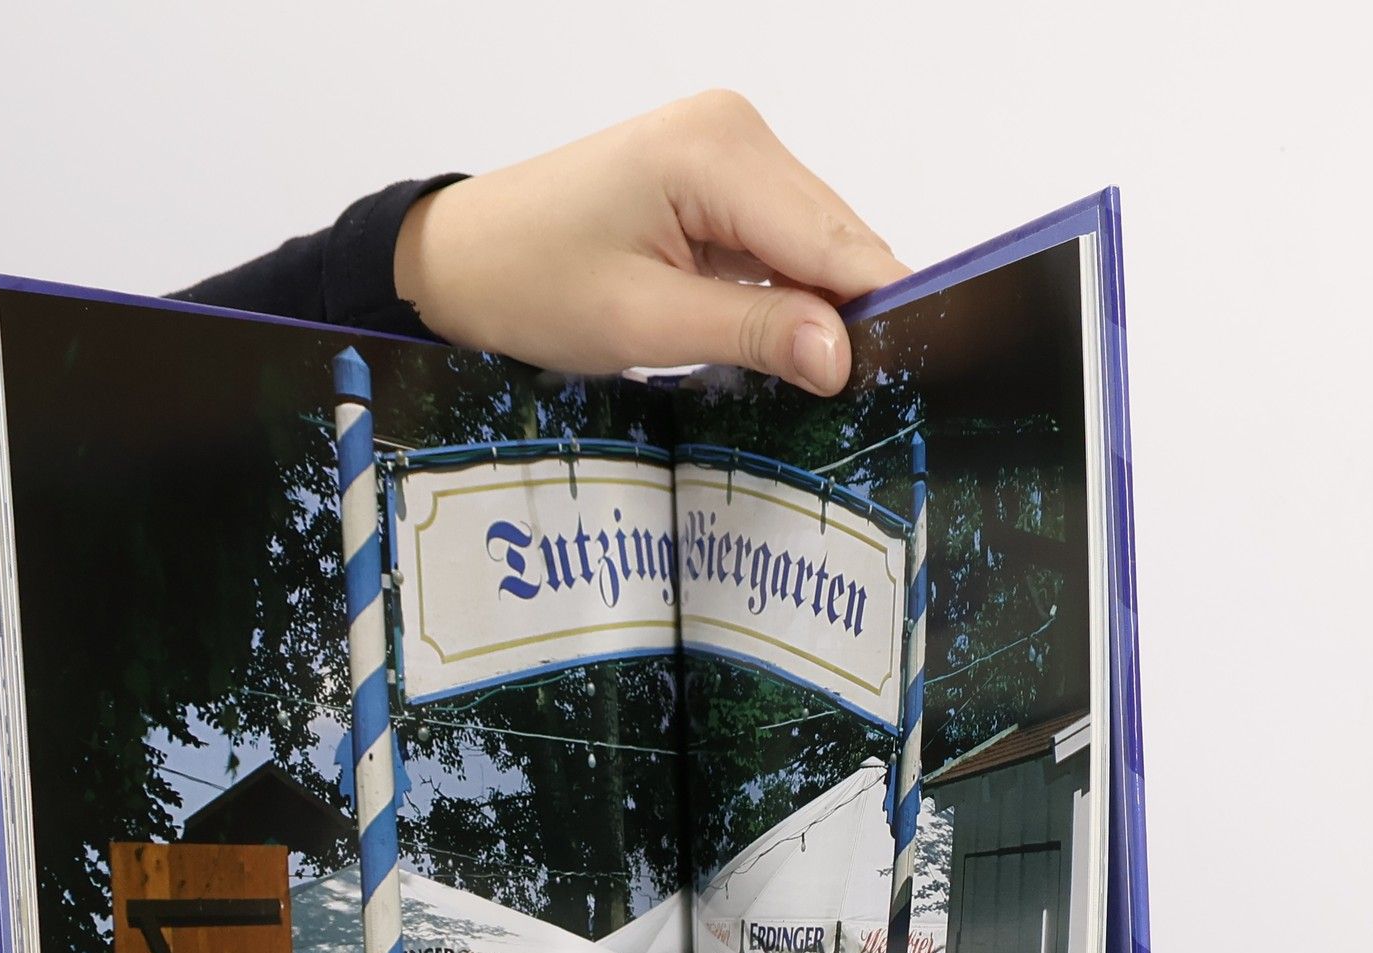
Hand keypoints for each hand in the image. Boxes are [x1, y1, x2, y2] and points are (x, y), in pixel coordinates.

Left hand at [394, 91, 909, 395]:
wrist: (462, 259)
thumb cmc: (529, 282)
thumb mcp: (643, 325)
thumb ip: (750, 334)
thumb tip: (841, 357)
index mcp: (719, 151)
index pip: (835, 242)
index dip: (876, 314)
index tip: (909, 378)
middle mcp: (736, 133)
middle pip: (837, 239)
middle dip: (850, 315)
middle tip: (861, 399)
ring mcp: (730, 150)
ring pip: (816, 245)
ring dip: (818, 309)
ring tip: (816, 378)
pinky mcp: (719, 179)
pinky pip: (781, 243)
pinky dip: (786, 294)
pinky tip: (781, 342)